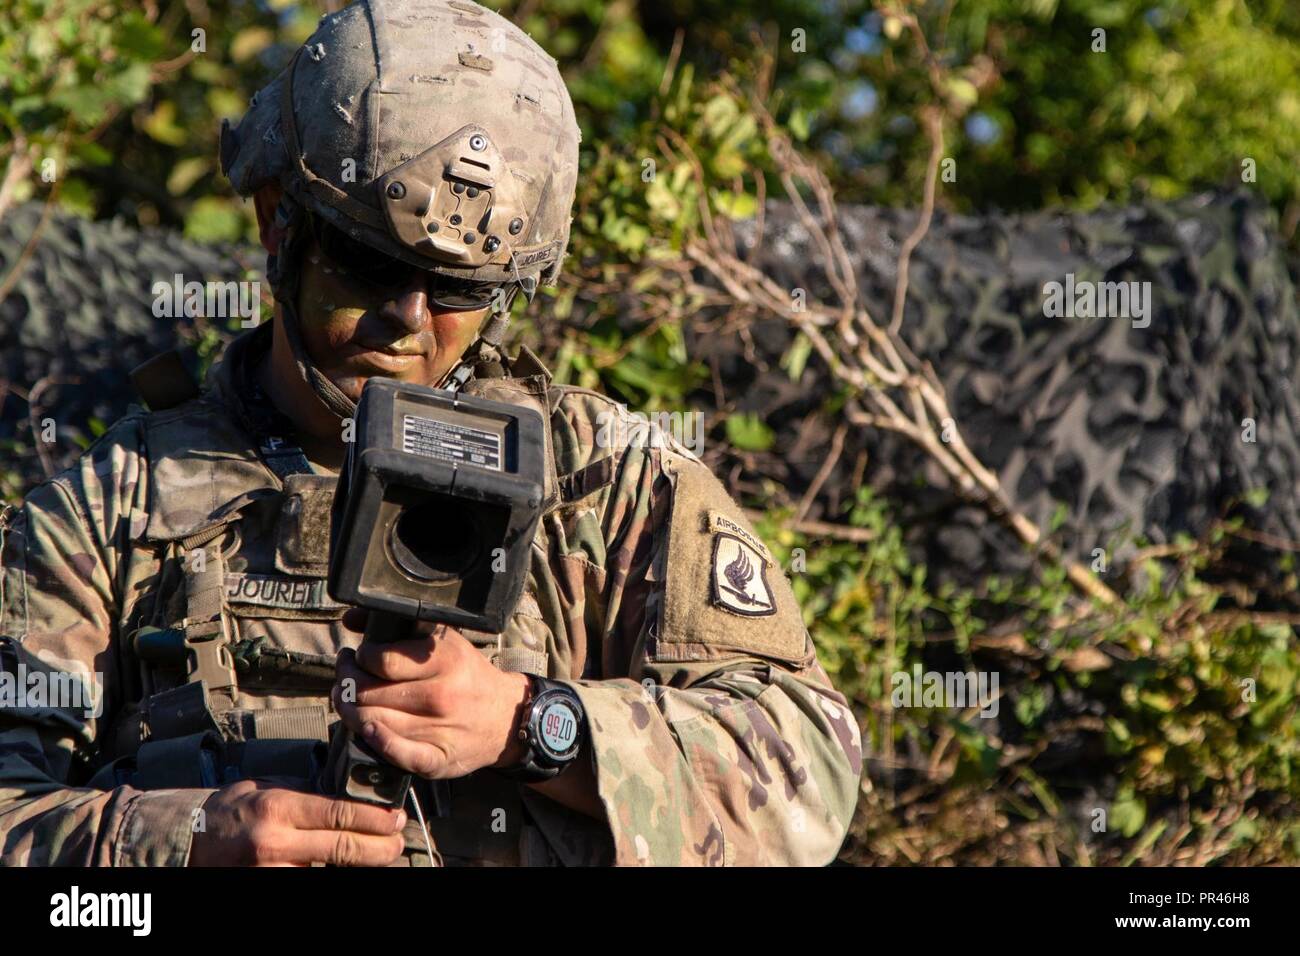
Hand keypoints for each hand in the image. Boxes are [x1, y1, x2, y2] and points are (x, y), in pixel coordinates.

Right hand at [188, 779, 406, 866]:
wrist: (188, 844)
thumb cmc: (229, 812)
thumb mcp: (266, 787)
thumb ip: (305, 791)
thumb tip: (348, 794)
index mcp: (278, 808)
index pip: (339, 815)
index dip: (375, 820)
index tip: (395, 819)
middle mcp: (277, 843)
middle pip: (344, 848)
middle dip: (380, 848)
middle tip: (398, 843)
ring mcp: (273, 872)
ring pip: (332, 871)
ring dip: (362, 866)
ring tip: (381, 857)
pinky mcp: (270, 888)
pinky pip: (310, 882)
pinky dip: (333, 874)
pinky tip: (349, 869)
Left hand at [332, 610, 530, 779]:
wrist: (506, 716)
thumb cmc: (468, 675)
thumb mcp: (445, 641)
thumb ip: (400, 626)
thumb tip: (352, 619)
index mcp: (445, 661)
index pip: (381, 661)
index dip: (360, 658)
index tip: (360, 656)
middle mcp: (441, 695)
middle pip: (368, 692)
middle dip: (346, 682)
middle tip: (346, 675)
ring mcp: (439, 730)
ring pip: (370, 722)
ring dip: (349, 710)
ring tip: (349, 698)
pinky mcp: (437, 759)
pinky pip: (396, 755)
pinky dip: (375, 742)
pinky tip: (368, 728)